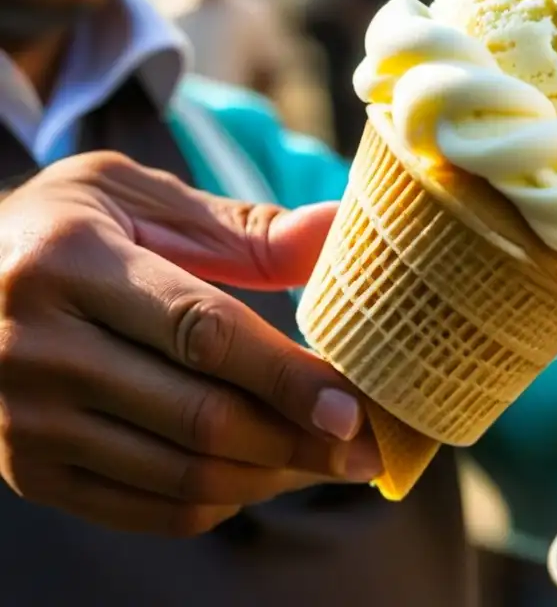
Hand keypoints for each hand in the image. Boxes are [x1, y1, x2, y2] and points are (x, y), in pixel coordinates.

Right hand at [0, 152, 379, 536]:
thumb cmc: (71, 231)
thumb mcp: (141, 202)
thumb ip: (244, 229)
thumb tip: (341, 228)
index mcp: (70, 263)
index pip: (203, 334)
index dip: (288, 378)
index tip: (356, 409)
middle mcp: (37, 348)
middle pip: (201, 418)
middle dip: (300, 442)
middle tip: (366, 450)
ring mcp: (26, 421)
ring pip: (182, 476)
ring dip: (272, 478)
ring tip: (326, 461)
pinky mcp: (28, 471)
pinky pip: (148, 509)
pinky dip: (221, 502)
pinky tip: (261, 475)